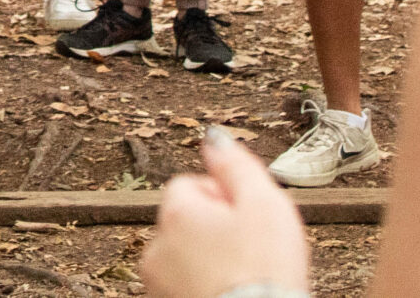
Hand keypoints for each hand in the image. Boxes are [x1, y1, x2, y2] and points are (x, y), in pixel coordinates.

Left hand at [140, 130, 310, 297]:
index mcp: (175, 214)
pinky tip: (232, 291)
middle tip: (251, 249)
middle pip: (187, 222)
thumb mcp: (264, 204)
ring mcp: (158, 284)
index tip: (248, 219)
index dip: (225, 198)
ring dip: (210, 259)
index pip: (190, 184)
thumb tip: (213, 137)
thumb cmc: (264, 270)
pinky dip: (205, 286)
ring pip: (185, 256)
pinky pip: (185, 286)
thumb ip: (236, 164)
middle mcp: (155, 247)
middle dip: (216, 229)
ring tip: (242, 275)